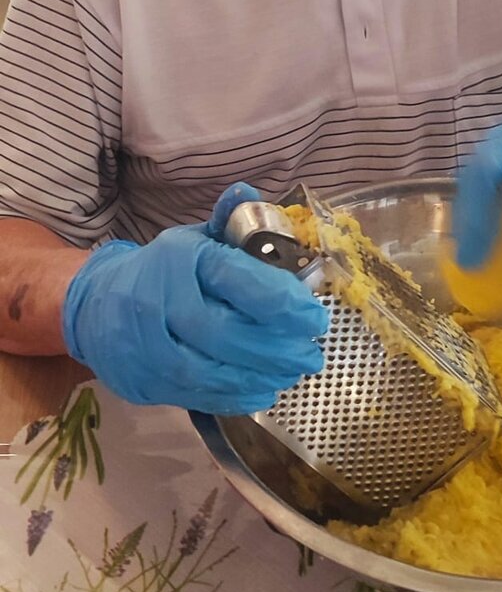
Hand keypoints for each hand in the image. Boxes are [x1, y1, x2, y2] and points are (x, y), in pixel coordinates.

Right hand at [62, 183, 327, 412]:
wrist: (95, 305)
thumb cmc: (161, 270)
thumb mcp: (192, 238)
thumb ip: (227, 222)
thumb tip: (250, 194)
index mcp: (181, 259)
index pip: (237, 281)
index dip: (284, 303)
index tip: (316, 319)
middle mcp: (161, 301)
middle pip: (224, 333)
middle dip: (276, 349)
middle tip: (313, 356)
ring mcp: (147, 345)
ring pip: (209, 371)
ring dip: (259, 377)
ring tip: (292, 374)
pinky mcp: (143, 380)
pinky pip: (194, 395)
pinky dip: (234, 397)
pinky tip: (262, 392)